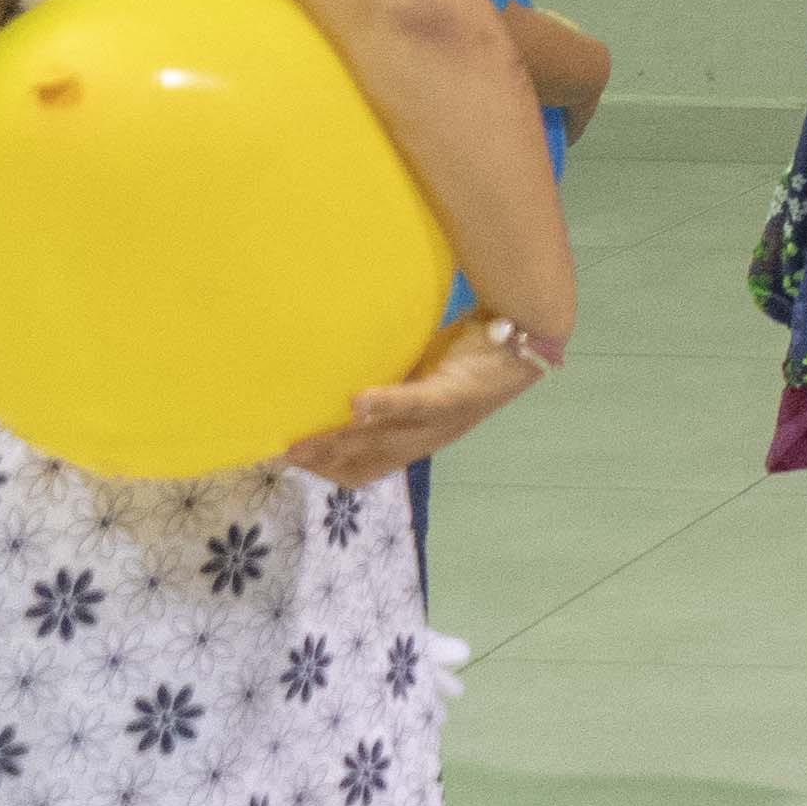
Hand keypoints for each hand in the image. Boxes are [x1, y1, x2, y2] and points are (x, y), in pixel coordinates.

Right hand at [284, 316, 544, 487]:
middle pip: (366, 462)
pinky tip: (356, 403)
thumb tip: (341, 381)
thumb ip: (388, 386)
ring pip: (381, 442)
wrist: (520, 336)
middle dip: (324, 461)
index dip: (329, 470)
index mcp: (417, 437)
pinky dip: (383, 404)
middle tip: (286, 453)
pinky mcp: (452, 395)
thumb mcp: (419, 375)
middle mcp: (426, 437)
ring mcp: (440, 420)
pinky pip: (413, 404)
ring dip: (340, 443)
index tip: (292, 459)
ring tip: (303, 442)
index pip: (365, 469)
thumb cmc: (468, 354)